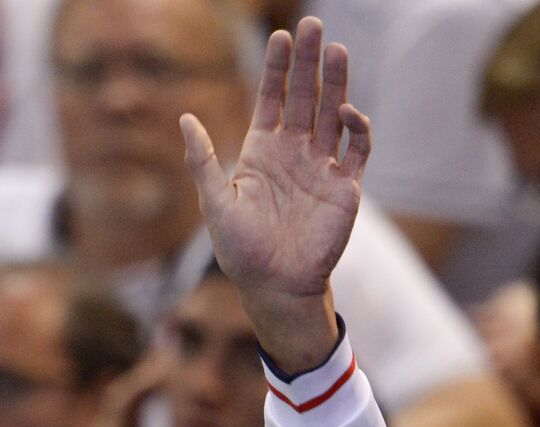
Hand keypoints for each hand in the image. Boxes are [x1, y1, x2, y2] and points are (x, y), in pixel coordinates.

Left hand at [179, 18, 368, 373]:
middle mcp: (293, 153)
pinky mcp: (345, 188)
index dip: (276, 69)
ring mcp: (321, 168)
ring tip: (335, 50)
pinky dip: (355, 128)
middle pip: (305, 97)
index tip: (278, 37)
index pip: (272, 100)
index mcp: (261, 152)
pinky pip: (355, 149)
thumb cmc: (240, 251)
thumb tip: (184, 118)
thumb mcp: (215, 203)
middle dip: (307, 62)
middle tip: (312, 24)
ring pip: (333, 114)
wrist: (275, 287)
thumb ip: (202, 160)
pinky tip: (347, 111)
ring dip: (335, 83)